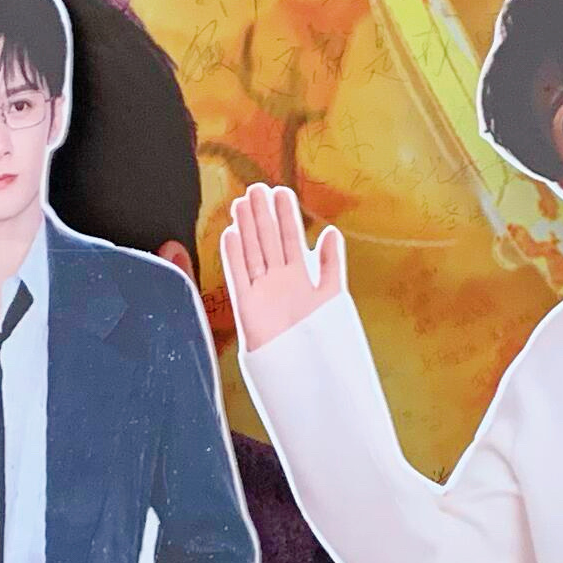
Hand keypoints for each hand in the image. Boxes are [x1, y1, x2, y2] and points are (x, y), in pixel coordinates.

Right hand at [218, 184, 345, 353]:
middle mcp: (279, 282)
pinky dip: (233, 256)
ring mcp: (262, 293)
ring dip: (247, 228)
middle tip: (256, 188)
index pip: (291, 239)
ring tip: (241, 203)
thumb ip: (330, 264)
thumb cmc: (322, 340)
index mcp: (300, 278)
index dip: (286, 216)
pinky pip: (237, 277)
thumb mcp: (332, 296)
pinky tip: (230, 234)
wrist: (306, 373)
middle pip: (268, 241)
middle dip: (263, 215)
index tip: (280, 192)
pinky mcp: (247, 308)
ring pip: (252, 253)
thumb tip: (331, 232)